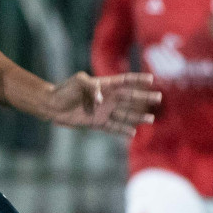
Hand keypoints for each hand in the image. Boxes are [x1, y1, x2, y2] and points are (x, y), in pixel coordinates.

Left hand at [44, 72, 160, 137]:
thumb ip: (92, 88)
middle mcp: (108, 98)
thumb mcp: (78, 82)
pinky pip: (113, 127)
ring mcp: (103, 111)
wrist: (53, 105)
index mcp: (105, 85)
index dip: (138, 80)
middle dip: (144, 98)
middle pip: (130, 98)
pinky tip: (133, 133)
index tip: (151, 79)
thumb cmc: (66, 90)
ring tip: (151, 119)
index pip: (125, 81)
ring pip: (125, 114)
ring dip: (138, 117)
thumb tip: (101, 100)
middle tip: (159, 98)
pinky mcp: (97, 122)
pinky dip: (122, 130)